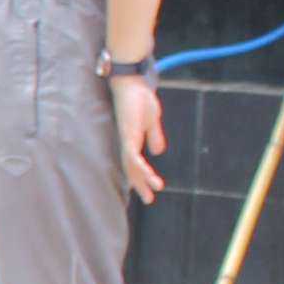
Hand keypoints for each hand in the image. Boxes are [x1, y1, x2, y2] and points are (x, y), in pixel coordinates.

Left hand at [111, 72, 166, 204]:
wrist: (132, 84)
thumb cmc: (139, 99)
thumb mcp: (152, 121)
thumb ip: (154, 136)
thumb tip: (157, 151)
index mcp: (132, 141)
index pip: (134, 164)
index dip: (141, 177)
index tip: (150, 191)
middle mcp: (126, 142)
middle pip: (130, 169)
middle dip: (140, 184)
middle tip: (149, 200)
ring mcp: (125, 138)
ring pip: (131, 165)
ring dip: (142, 179)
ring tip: (153, 191)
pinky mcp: (127, 133)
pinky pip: (132, 155)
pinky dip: (139, 166)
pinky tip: (147, 174)